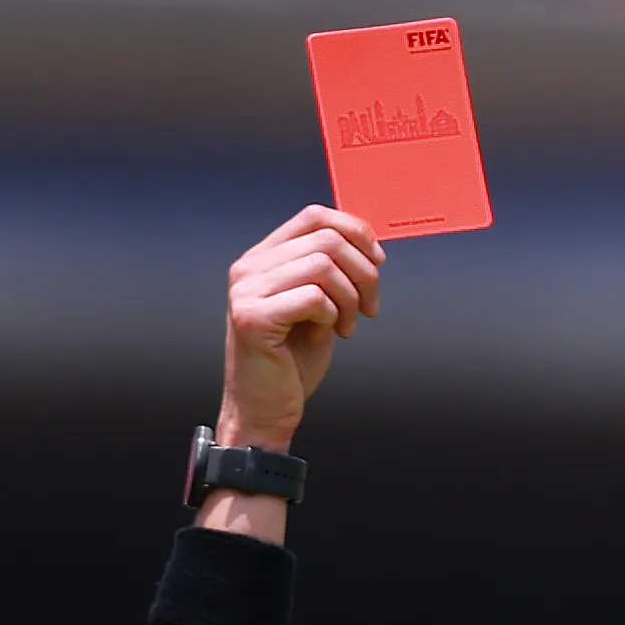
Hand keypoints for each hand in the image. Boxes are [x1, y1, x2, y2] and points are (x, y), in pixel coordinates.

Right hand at [220, 205, 383, 452]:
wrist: (265, 408)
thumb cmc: (291, 362)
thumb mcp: (318, 306)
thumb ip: (330, 272)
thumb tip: (368, 245)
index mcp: (263, 258)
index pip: (314, 216)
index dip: (356, 231)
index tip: (378, 261)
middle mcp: (249, 267)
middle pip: (327, 239)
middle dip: (365, 273)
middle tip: (368, 308)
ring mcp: (246, 290)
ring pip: (324, 265)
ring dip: (350, 297)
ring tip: (346, 325)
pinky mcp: (252, 317)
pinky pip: (314, 297)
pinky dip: (332, 314)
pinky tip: (329, 334)